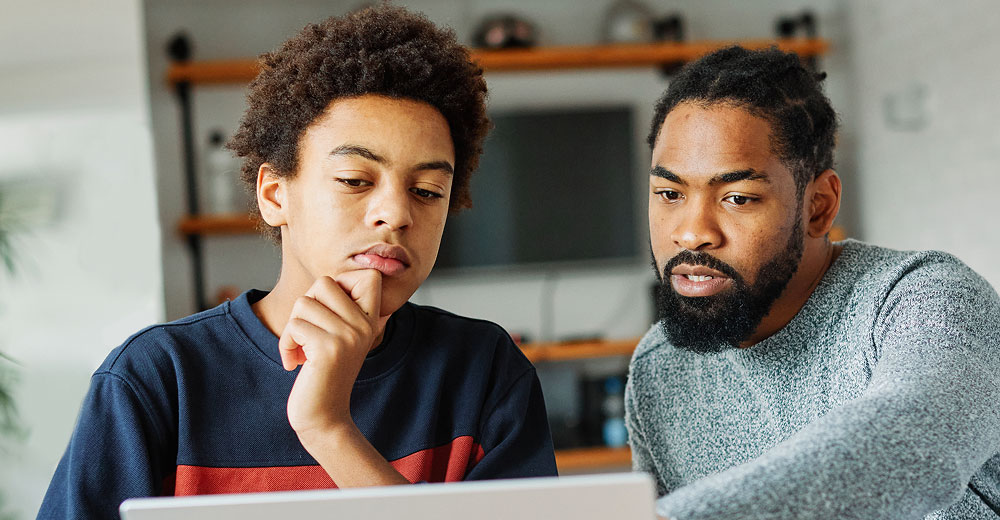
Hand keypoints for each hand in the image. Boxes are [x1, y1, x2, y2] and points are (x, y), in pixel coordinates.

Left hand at [279, 269, 387, 441]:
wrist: (324, 417)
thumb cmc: (324, 374)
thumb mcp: (340, 337)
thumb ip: (340, 309)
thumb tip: (329, 281)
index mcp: (372, 320)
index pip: (368, 275)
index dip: (341, 282)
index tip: (330, 310)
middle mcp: (365, 325)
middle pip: (325, 282)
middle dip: (306, 305)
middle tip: (307, 331)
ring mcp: (349, 336)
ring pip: (304, 303)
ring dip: (292, 327)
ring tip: (300, 350)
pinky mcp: (328, 348)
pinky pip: (294, 325)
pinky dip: (286, 344)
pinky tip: (294, 362)